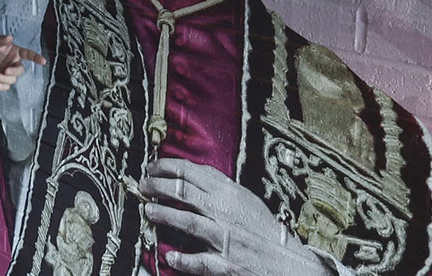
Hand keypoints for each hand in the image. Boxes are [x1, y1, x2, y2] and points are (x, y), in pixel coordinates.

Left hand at [0, 34, 45, 89]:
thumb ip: (2, 39)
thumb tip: (9, 37)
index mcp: (16, 52)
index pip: (28, 54)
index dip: (36, 58)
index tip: (43, 61)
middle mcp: (14, 63)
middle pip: (20, 70)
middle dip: (13, 72)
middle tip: (5, 71)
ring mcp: (8, 72)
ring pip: (12, 80)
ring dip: (3, 79)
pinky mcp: (2, 79)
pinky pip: (5, 86)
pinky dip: (0, 86)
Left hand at [139, 158, 328, 275]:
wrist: (288, 263)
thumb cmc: (264, 232)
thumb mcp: (246, 201)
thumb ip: (222, 189)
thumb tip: (194, 177)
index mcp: (231, 194)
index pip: (194, 172)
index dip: (169, 167)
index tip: (153, 167)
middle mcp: (226, 213)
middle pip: (186, 193)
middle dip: (159, 186)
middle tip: (143, 185)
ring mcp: (225, 239)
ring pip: (190, 223)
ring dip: (166, 215)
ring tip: (148, 210)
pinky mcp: (226, 264)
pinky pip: (200, 261)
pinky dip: (184, 259)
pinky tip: (169, 255)